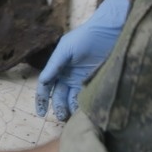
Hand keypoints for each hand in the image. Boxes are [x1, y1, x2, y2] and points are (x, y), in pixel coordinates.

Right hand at [36, 0, 129, 120]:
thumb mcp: (66, 49)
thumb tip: (42, 81)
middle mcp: (68, 76)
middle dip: (59, 107)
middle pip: (59, 96)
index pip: (46, 86)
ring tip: (72, 117)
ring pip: (72, 100)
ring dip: (71, 109)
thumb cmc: (85, 37)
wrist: (109, 33)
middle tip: (62, 116)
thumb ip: (54, 65)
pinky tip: (84, 112)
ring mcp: (82, 81)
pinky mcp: (95, 83)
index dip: (42, 99)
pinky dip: (83, 106)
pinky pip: (86, 98)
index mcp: (58, 67)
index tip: (41, 113)